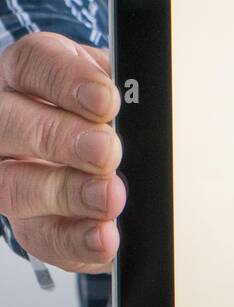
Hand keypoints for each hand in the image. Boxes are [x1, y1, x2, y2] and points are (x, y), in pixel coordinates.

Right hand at [0, 32, 123, 272]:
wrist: (98, 142)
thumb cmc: (101, 105)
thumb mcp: (111, 81)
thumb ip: (124, 86)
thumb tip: (147, 105)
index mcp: (28, 73)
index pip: (35, 66)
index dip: (67, 82)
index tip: (106, 100)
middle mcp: (7, 120)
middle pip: (16, 126)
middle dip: (62, 140)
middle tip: (107, 151)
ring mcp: (8, 173)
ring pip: (15, 186)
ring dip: (66, 194)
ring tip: (109, 198)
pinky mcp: (25, 222)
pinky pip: (38, 237)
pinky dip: (73, 240)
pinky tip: (103, 237)